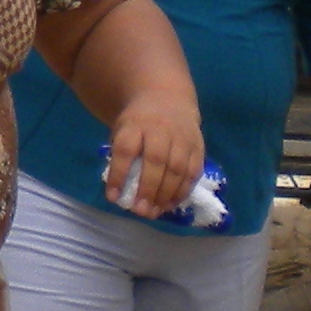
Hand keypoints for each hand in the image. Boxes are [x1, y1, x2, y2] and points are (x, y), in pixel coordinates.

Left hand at [98, 100, 207, 219]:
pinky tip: (171, 204)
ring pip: (177, 167)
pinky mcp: (198, 145)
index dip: (119, 174)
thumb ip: (120, 157)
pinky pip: (193, 170)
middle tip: (140, 210)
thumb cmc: (138, 123)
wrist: (167, 99)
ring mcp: (182, 136)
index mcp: (135, 124)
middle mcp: (160, 128)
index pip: (125, 149)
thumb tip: (119, 193)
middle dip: (148, 188)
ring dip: (166, 194)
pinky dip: (183, 191)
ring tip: (155, 212)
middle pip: (156, 159)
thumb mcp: (122, 130)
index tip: (113, 197)